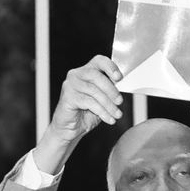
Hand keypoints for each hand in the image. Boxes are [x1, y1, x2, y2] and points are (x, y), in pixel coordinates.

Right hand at [34, 55, 123, 173]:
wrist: (70, 129)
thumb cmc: (85, 113)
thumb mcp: (101, 99)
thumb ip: (109, 90)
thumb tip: (122, 86)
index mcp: (86, 71)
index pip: (99, 61)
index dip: (110, 67)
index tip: (119, 78)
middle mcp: (76, 75)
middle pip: (96, 76)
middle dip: (111, 90)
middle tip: (119, 101)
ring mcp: (70, 85)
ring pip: (94, 91)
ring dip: (108, 104)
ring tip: (116, 114)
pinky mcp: (67, 97)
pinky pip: (88, 102)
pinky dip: (102, 112)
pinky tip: (108, 118)